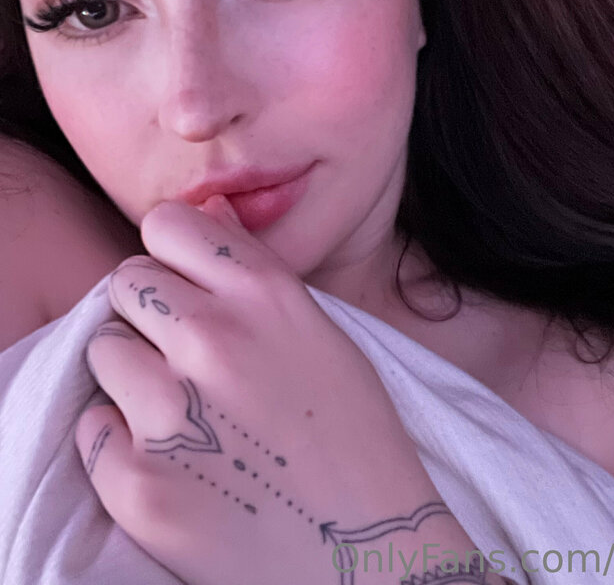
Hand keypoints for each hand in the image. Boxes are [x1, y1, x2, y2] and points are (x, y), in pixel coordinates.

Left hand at [74, 196, 442, 584]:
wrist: (368, 551)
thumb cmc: (351, 434)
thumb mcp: (318, 329)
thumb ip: (251, 272)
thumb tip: (202, 215)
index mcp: (265, 293)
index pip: (166, 223)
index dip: (170, 254)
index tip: (180, 282)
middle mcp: (213, 338)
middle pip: (126, 282)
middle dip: (148, 314)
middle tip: (185, 359)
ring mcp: (171, 412)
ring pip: (103, 351)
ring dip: (131, 376)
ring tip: (183, 413)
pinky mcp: (140, 483)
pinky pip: (92, 429)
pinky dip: (119, 444)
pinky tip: (176, 462)